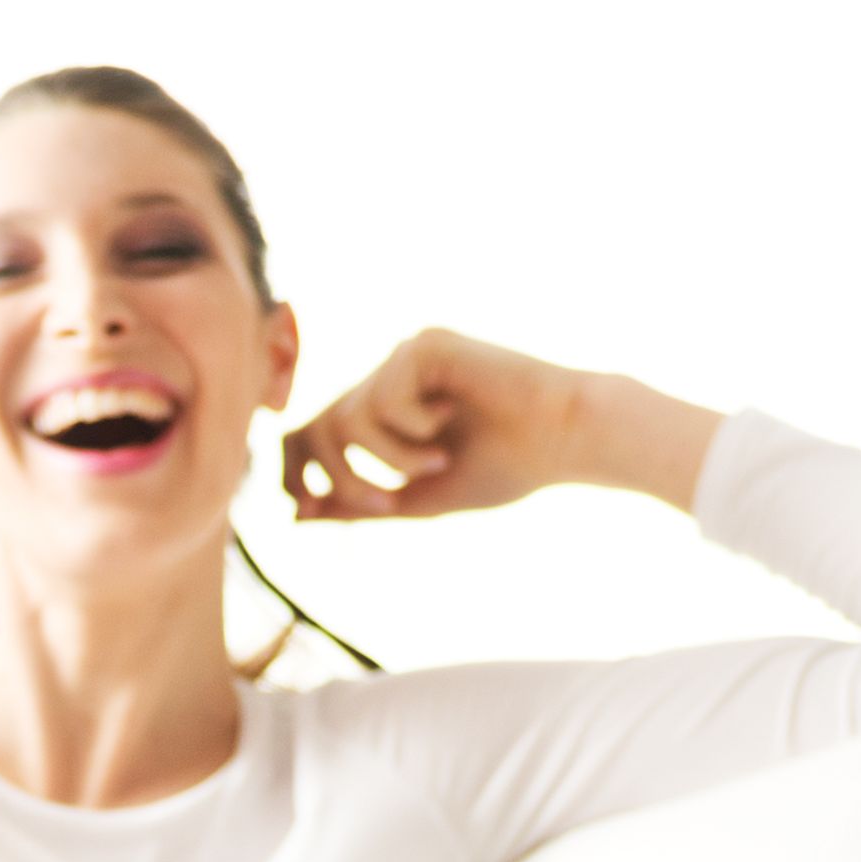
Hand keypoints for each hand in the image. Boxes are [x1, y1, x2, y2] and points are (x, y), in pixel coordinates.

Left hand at [278, 330, 721, 523]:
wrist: (567, 439)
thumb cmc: (508, 466)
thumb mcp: (421, 497)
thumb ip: (361, 504)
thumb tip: (296, 516)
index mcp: (388, 408)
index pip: (311, 430)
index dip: (293, 470)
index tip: (301, 507)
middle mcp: (389, 376)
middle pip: (317, 426)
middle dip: (341, 477)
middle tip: (383, 504)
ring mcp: (404, 356)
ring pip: (347, 417)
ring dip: (388, 458)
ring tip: (437, 461)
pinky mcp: (423, 345)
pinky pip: (381, 398)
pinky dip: (410, 429)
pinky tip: (451, 424)